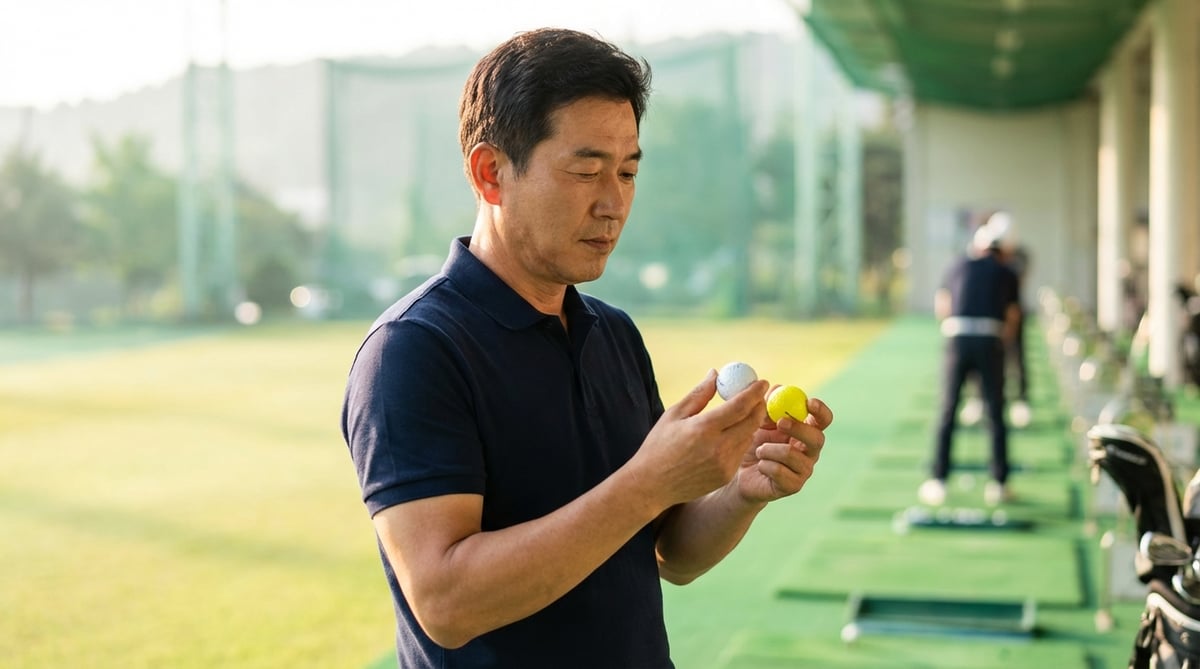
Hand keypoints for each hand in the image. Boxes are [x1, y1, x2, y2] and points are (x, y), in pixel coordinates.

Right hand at [633, 370, 768, 508]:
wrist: (652, 485)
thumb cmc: (659, 446)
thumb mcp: (674, 415)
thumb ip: (699, 394)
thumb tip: (715, 374)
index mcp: (703, 428)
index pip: (740, 406)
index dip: (755, 392)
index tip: (762, 382)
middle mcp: (718, 447)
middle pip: (752, 421)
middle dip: (759, 405)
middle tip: (758, 396)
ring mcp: (724, 464)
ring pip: (748, 437)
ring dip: (750, 422)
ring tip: (742, 413)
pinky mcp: (726, 475)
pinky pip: (740, 452)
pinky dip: (740, 439)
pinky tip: (729, 434)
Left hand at [735, 393, 832, 504]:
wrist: (740, 474)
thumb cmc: (753, 443)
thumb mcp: (758, 421)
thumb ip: (768, 405)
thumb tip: (777, 387)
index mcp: (807, 431)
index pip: (823, 420)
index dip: (821, 411)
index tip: (809, 402)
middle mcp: (810, 451)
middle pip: (817, 438)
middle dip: (799, 429)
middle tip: (780, 422)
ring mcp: (804, 470)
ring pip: (793, 455)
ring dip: (770, 449)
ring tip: (758, 449)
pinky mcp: (793, 486)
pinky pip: (780, 472)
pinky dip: (765, 465)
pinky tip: (760, 466)